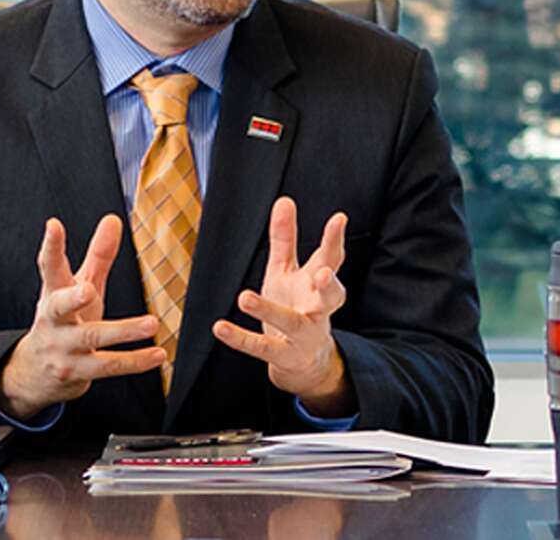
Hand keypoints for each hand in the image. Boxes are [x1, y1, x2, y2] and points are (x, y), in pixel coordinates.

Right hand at [0, 216, 165, 420]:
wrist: (33, 373)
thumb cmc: (63, 321)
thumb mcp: (78, 286)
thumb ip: (98, 255)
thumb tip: (113, 219)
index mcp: (53, 294)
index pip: (49, 267)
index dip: (51, 246)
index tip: (53, 225)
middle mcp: (54, 320)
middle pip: (60, 307)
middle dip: (73, 298)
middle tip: (88, 289)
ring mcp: (63, 348)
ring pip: (92, 339)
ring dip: (123, 332)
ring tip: (151, 324)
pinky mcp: (76, 373)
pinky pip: (108, 367)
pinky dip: (135, 362)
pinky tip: (158, 355)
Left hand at [213, 197, 353, 416]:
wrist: (302, 360)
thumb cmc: (296, 306)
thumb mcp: (287, 271)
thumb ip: (286, 238)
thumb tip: (284, 201)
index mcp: (317, 284)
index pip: (331, 259)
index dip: (335, 240)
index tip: (339, 219)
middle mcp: (318, 309)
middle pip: (331, 295)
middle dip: (329, 284)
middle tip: (322, 273)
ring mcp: (303, 334)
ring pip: (292, 323)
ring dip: (270, 311)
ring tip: (245, 297)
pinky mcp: (283, 355)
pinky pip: (262, 348)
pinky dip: (240, 339)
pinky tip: (220, 327)